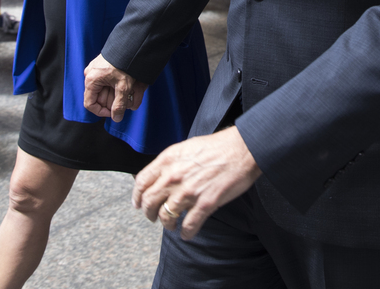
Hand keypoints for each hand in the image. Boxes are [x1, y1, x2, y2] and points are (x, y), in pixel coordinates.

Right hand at [83, 54, 148, 120]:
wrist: (130, 44)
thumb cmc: (124, 63)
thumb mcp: (123, 86)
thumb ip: (119, 104)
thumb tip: (117, 118)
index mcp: (91, 80)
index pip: (90, 104)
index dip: (101, 111)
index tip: (113, 112)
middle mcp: (91, 75)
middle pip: (100, 97)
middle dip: (114, 102)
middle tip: (127, 102)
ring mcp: (96, 70)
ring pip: (106, 89)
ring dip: (118, 94)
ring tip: (132, 93)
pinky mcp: (103, 66)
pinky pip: (108, 81)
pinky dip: (118, 86)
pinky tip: (130, 86)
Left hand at [133, 127, 261, 239]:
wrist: (242, 149)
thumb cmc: (218, 146)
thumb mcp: (186, 147)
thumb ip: (170, 162)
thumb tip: (160, 175)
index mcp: (168, 160)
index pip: (141, 182)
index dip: (136, 196)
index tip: (138, 203)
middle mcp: (174, 176)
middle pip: (149, 202)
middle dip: (149, 213)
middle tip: (153, 217)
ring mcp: (188, 191)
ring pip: (166, 216)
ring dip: (167, 224)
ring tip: (172, 226)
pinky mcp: (205, 203)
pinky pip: (188, 225)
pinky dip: (186, 233)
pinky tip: (187, 234)